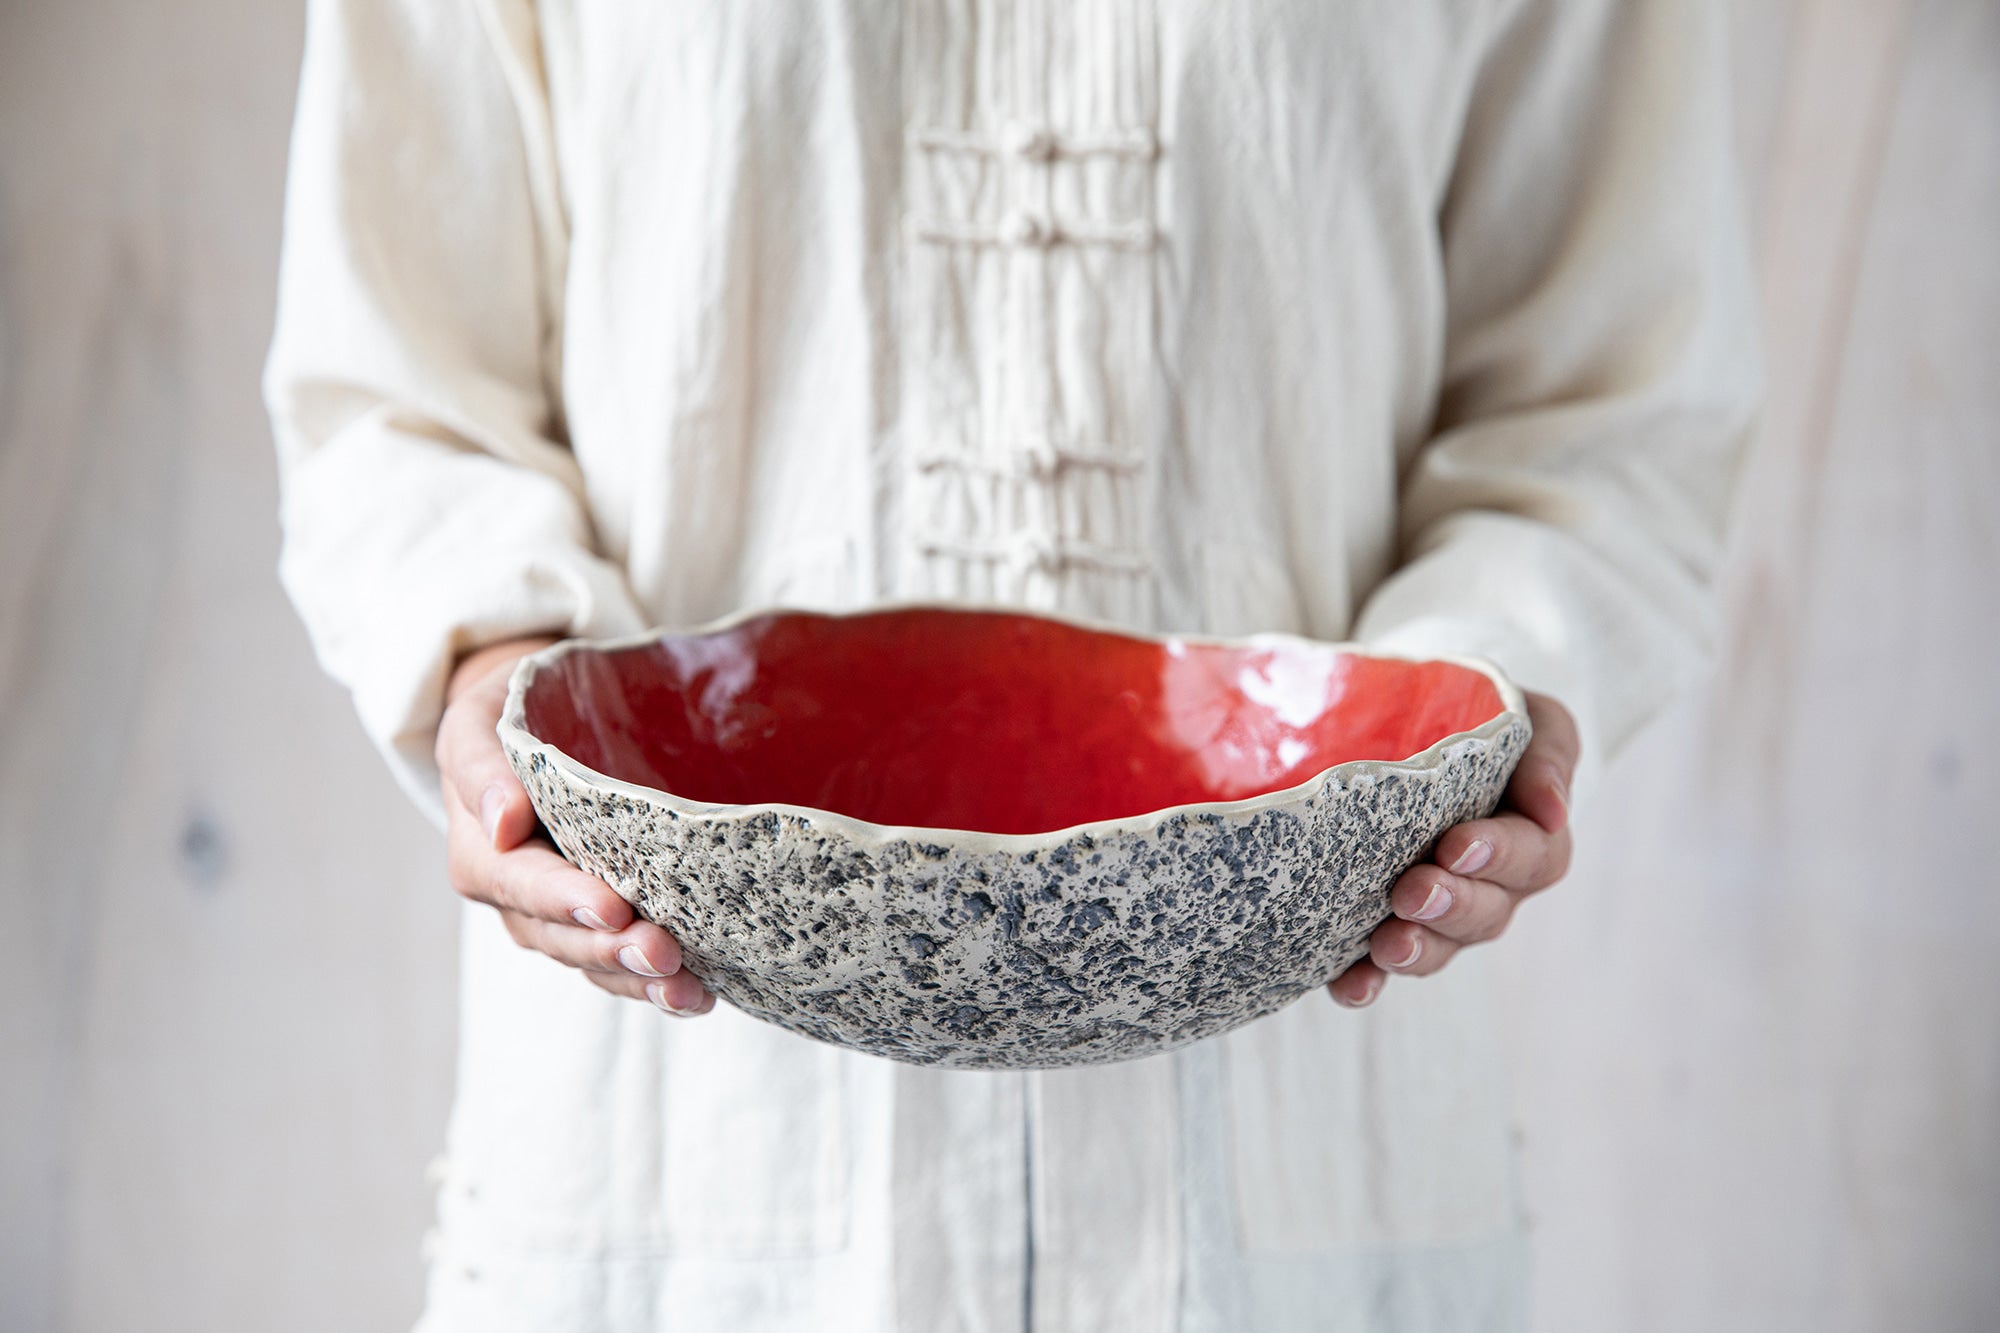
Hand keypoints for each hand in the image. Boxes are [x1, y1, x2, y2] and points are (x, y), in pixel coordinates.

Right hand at [435, 636, 713, 1015]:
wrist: (536, 722)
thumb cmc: (511, 714)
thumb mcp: (479, 722)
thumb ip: (482, 767)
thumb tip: (502, 822)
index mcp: (482, 851)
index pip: (520, 882)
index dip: (565, 900)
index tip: (612, 907)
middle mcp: (518, 898)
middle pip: (561, 937)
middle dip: (613, 950)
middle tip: (664, 952)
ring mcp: (559, 920)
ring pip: (594, 963)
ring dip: (640, 981)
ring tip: (689, 989)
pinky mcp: (599, 927)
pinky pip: (620, 967)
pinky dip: (657, 986)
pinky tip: (700, 995)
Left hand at [1326, 691, 1578, 1007]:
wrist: (1412, 717)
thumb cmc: (1483, 716)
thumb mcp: (1530, 718)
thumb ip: (1547, 755)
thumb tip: (1553, 811)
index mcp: (1531, 837)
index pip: (1531, 857)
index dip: (1497, 857)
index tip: (1457, 846)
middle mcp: (1491, 886)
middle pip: (1486, 913)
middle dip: (1450, 906)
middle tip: (1412, 892)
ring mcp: (1440, 914)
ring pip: (1440, 946)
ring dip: (1416, 951)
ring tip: (1387, 946)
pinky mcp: (1388, 925)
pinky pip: (1381, 966)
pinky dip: (1367, 981)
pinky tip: (1348, 986)